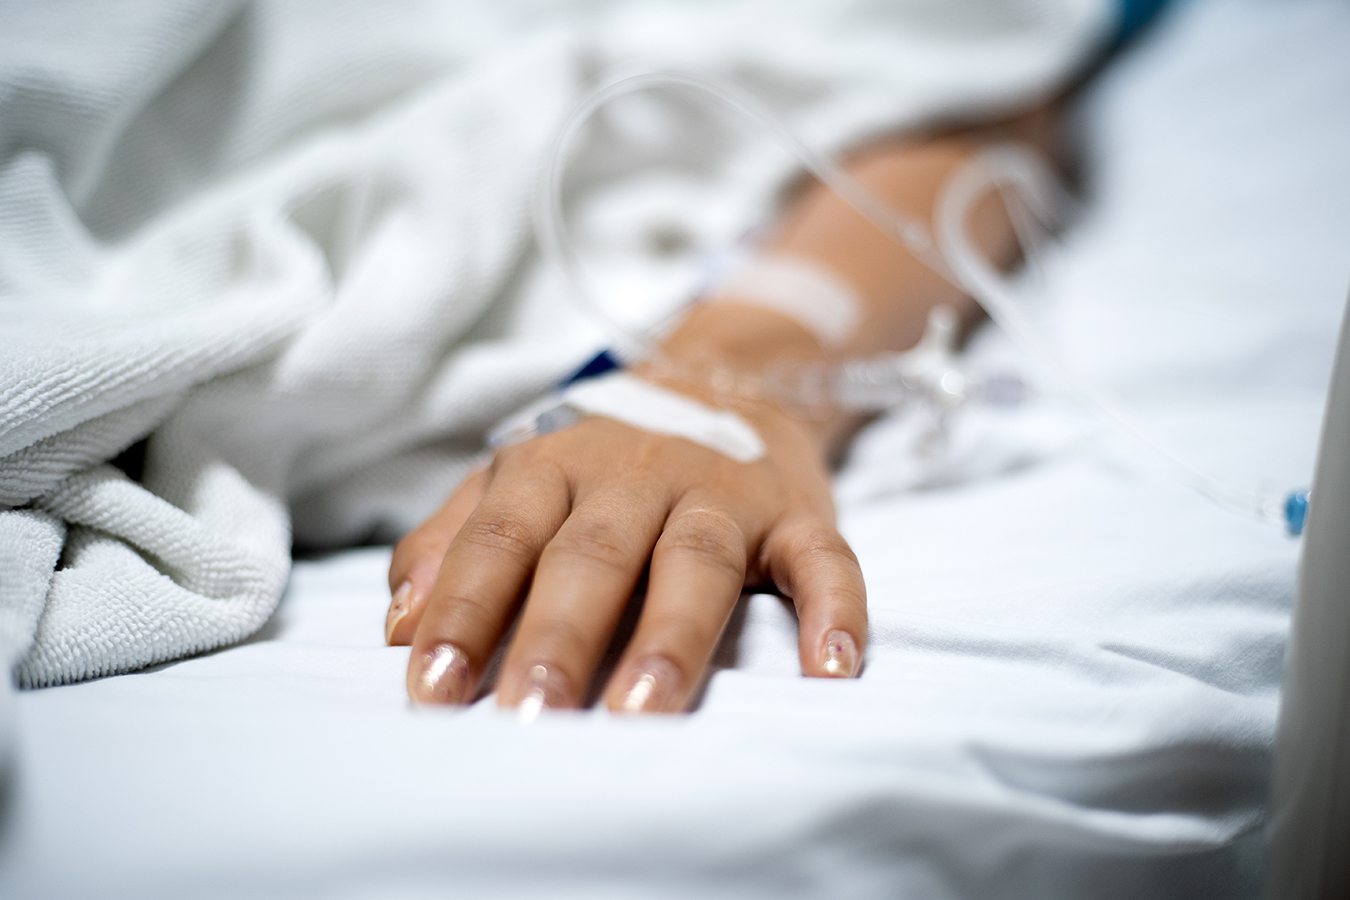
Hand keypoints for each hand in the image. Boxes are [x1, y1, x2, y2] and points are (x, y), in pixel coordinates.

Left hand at [384, 380, 865, 713]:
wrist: (722, 376)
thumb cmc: (602, 455)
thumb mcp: (517, 477)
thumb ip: (454, 540)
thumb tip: (398, 626)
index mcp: (555, 466)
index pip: (501, 540)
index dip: (465, 611)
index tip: (434, 690)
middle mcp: (636, 475)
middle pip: (594, 555)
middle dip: (559, 636)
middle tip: (531, 716)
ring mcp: (723, 492)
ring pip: (698, 560)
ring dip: (672, 635)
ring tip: (644, 712)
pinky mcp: (797, 512)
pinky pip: (823, 559)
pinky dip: (833, 611)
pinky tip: (829, 672)